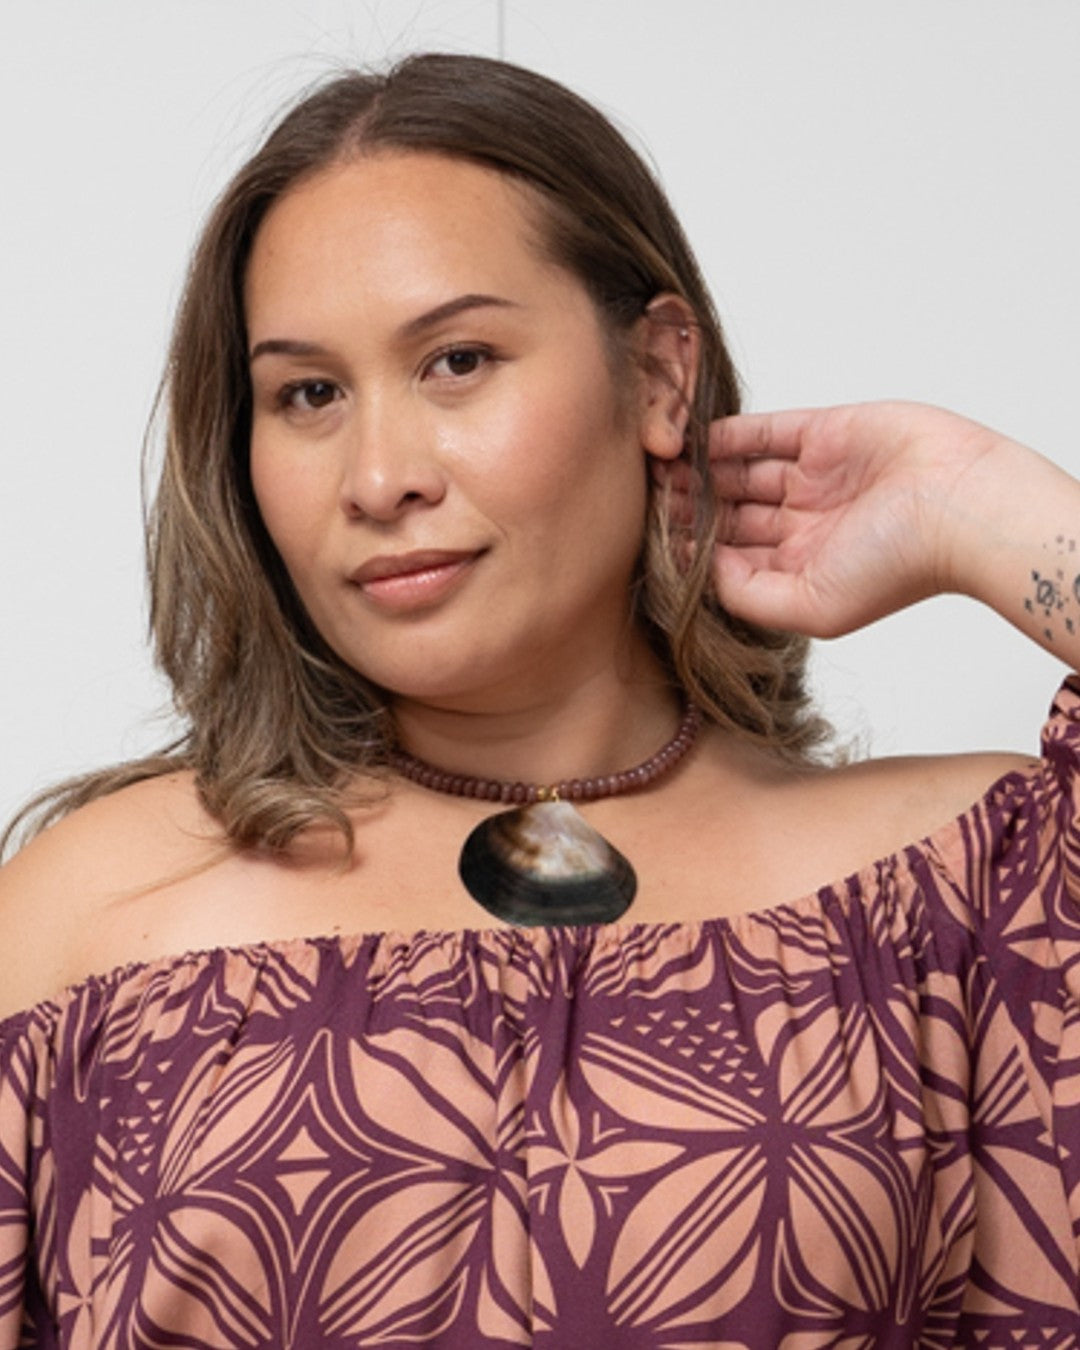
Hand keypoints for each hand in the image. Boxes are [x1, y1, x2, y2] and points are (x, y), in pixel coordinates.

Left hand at [662, 401, 1001, 636]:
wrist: (961, 506)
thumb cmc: (899, 566)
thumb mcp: (813, 607)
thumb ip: (749, 595)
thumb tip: (701, 572)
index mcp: (801, 570)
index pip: (731, 559)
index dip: (692, 549)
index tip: (652, 540)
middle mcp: (803, 526)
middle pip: (730, 516)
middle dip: (689, 509)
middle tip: (644, 497)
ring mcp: (813, 479)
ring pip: (739, 474)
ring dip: (701, 472)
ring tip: (659, 468)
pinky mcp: (823, 434)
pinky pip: (764, 433)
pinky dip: (727, 436)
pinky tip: (693, 440)